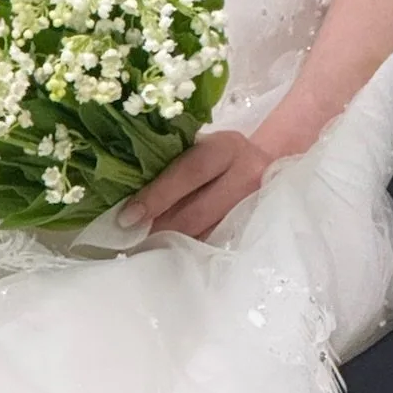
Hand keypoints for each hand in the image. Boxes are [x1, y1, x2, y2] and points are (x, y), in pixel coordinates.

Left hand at [122, 131, 272, 238]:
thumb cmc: (221, 152)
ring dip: (171, 242)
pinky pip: (214, 241)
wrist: (268, 163)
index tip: (127, 217)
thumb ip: (173, 160)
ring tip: (143, 245)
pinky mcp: (253, 227)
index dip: (157, 196)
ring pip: (204, 232)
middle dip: (159, 227)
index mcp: (227, 148)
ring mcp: (253, 205)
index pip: (189, 172)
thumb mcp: (202, 144)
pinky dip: (188, 247)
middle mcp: (247, 175)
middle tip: (130, 238)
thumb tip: (124, 187)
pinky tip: (169, 248)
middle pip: (196, 211)